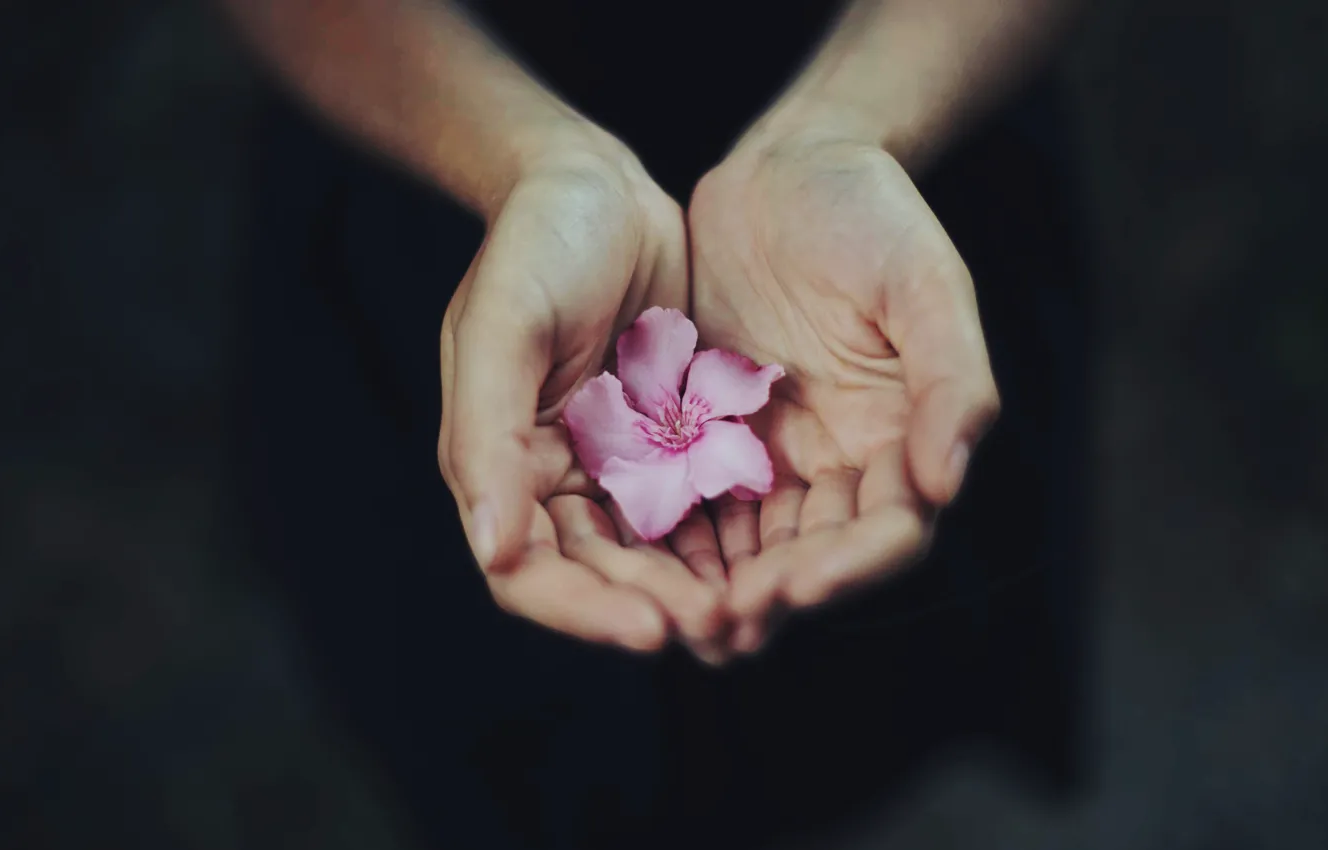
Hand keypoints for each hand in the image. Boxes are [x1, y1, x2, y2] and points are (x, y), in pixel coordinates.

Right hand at [439, 131, 722, 653]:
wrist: (597, 184)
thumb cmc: (535, 243)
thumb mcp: (502, 324)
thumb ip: (488, 435)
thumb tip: (492, 548)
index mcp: (501, 463)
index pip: (528, 570)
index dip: (584, 610)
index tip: (650, 629)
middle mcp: (555, 476)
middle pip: (599, 573)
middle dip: (654, 605)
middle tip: (719, 627)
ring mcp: (615, 461)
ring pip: (654, 552)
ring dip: (696, 587)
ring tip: (750, 609)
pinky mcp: (668, 440)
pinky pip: (696, 504)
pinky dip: (725, 538)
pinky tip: (768, 555)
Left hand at [689, 127, 1000, 652]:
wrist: (790, 167)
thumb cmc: (872, 215)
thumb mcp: (926, 283)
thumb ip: (951, 380)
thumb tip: (946, 483)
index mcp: (905, 437)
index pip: (888, 529)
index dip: (849, 567)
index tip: (798, 586)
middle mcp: (843, 460)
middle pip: (817, 553)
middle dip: (775, 593)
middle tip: (723, 622)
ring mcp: (778, 451)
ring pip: (754, 543)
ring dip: (722, 586)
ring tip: (680, 618)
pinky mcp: (716, 433)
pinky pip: (698, 499)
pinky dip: (679, 537)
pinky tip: (641, 562)